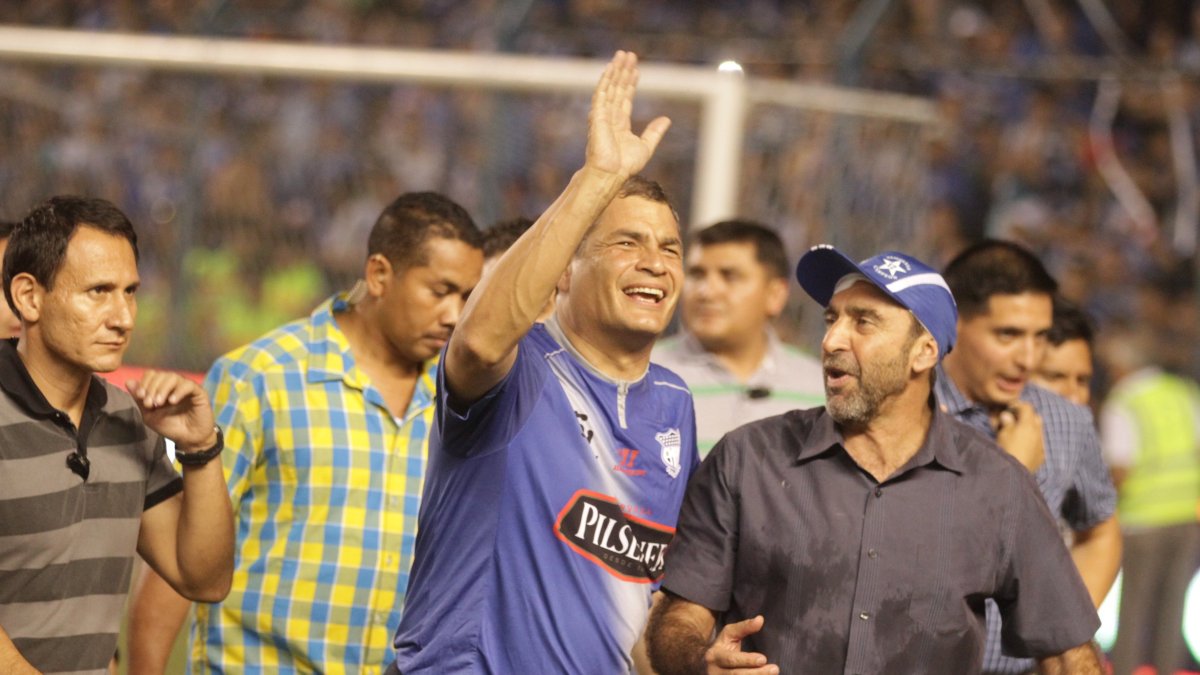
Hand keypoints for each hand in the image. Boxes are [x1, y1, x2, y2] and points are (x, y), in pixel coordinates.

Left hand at [126, 371, 216, 451]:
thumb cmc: (170, 427)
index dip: (144, 383)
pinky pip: (188, 385)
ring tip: (159, 403)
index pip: (152, 375)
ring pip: (173, 377)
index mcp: (162, 388)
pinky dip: (178, 391)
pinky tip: (172, 401)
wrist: (188, 439)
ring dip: (162, 389)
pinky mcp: (199, 393)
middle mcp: (175, 385)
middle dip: (152, 388)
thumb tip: (128, 382)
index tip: (141, 398)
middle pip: (161, 375)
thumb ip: (140, 400)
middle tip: (150, 403)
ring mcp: (187, 388)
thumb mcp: (150, 415)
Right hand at [585, 50, 670, 178]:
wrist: (611, 174)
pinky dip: (605, 80)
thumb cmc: (624, 166)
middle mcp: (609, 117)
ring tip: (622, 55)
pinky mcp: (597, 116)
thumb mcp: (645, 146)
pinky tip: (610, 68)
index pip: (625, 98)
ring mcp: (602, 115)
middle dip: (623, 72)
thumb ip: (654, 132)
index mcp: (619, 124)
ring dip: (615, 70)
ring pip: (610, 87)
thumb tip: (666, 119)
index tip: (635, 70)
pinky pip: (601, 94)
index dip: (630, 83)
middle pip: (617, 89)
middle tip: (629, 54)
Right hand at [704, 615, 777, 673]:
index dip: (747, 660)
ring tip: (772, 674)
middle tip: (774, 669)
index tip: (763, 659)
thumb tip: (760, 619)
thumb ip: (744, 627)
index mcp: (714, 656)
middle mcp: (714, 672)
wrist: (705, 664)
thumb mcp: (729, 634)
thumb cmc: (722, 647)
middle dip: (757, 673)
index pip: (731, 659)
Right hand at [995, 400, 1044, 471]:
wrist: (1013, 472)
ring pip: (1038, 431)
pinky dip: (1032, 441)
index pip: (1027, 408)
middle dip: (1026, 417)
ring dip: (1030, 430)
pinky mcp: (1041, 456)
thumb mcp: (1003, 434)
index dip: (1017, 406)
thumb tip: (1007, 416)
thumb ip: (1007, 423)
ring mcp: (1041, 445)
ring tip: (1018, 434)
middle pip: (1036, 418)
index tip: (1009, 409)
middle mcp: (1038, 433)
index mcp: (1028, 424)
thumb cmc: (1006, 450)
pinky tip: (1023, 447)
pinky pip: (1039, 444)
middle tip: (1014, 420)